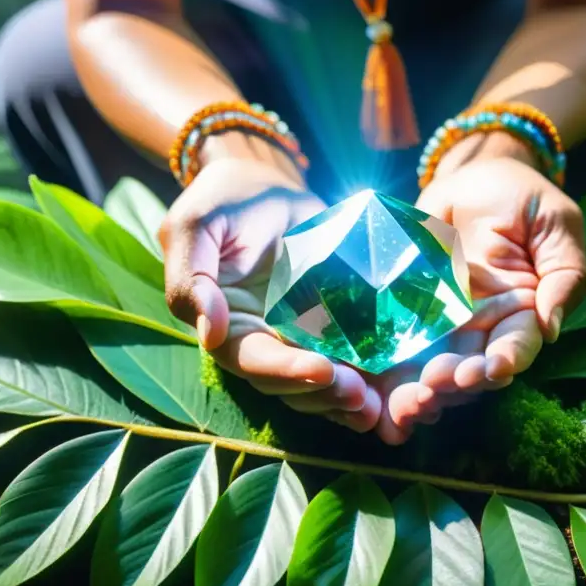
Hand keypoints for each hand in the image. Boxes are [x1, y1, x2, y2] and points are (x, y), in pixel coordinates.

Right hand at [159, 156, 381, 429]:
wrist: (266, 183)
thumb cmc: (224, 200)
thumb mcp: (196, 226)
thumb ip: (193, 277)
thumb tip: (209, 333)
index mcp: (226, 327)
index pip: (251, 361)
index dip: (285, 371)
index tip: (322, 370)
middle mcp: (261, 341)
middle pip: (289, 383)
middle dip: (323, 393)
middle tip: (360, 394)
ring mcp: (297, 337)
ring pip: (319, 383)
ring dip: (345, 398)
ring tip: (377, 403)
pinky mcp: (331, 325)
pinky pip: (348, 360)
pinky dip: (367, 380)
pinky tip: (392, 388)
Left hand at [377, 153, 585, 441]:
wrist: (472, 173)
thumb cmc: (523, 198)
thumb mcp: (557, 225)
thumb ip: (564, 274)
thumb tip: (552, 326)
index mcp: (522, 313)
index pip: (516, 345)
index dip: (505, 361)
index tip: (492, 370)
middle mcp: (482, 326)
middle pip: (470, 365)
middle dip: (456, 381)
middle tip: (437, 385)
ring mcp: (443, 320)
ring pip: (432, 363)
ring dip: (420, 384)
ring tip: (409, 394)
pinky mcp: (408, 306)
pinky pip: (396, 338)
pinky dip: (387, 366)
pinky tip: (376, 382)